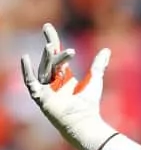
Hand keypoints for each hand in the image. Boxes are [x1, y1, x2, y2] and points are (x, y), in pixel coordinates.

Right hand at [21, 23, 114, 149]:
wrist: (85, 122)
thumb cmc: (89, 105)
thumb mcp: (95, 79)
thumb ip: (99, 65)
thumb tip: (107, 50)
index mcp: (63, 77)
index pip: (56, 56)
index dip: (52, 41)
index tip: (47, 27)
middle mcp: (52, 82)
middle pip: (50, 61)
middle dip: (49, 48)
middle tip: (50, 36)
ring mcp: (45, 89)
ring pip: (44, 69)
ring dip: (47, 58)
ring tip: (52, 46)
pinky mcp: (40, 97)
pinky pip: (30, 82)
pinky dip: (27, 71)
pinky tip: (24, 58)